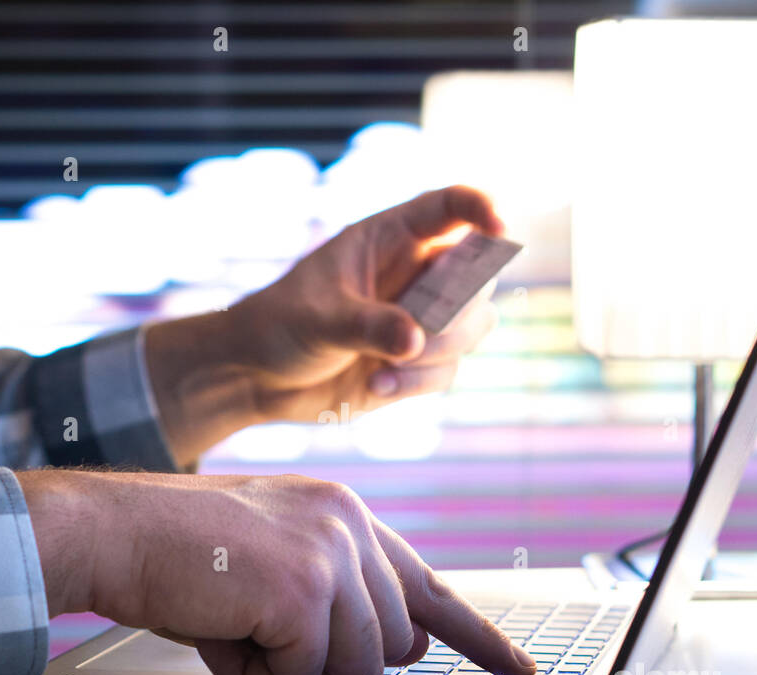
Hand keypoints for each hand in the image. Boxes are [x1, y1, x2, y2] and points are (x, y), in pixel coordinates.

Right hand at [18, 469, 535, 674]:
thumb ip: (336, 593)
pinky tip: (225, 631)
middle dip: (330, 662)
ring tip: (238, 625)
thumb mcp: (275, 558)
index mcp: (349, 516)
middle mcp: (353, 526)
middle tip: (264, 634)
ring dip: (288, 670)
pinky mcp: (304, 589)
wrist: (117, 529)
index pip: (432, 587)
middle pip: (390, 646)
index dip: (478, 636)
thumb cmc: (182, 550)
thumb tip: (381, 649)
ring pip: (352, 669)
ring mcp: (332, 555)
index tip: (515, 665)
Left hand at [143, 185, 504, 467]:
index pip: (448, 208)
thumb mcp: (316, 319)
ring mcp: (420, 318)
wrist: (256, 379)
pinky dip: (419, 381)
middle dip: (460, 307)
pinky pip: (449, 370)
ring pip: (474, 326)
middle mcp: (413, 274)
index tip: (499, 229)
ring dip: (442, 350)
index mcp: (388, 238)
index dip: (481, 209)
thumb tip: (416, 339)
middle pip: (476, 276)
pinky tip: (377, 385)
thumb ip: (367, 324)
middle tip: (424, 329)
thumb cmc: (278, 327)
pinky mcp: (418, 363)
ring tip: (388, 366)